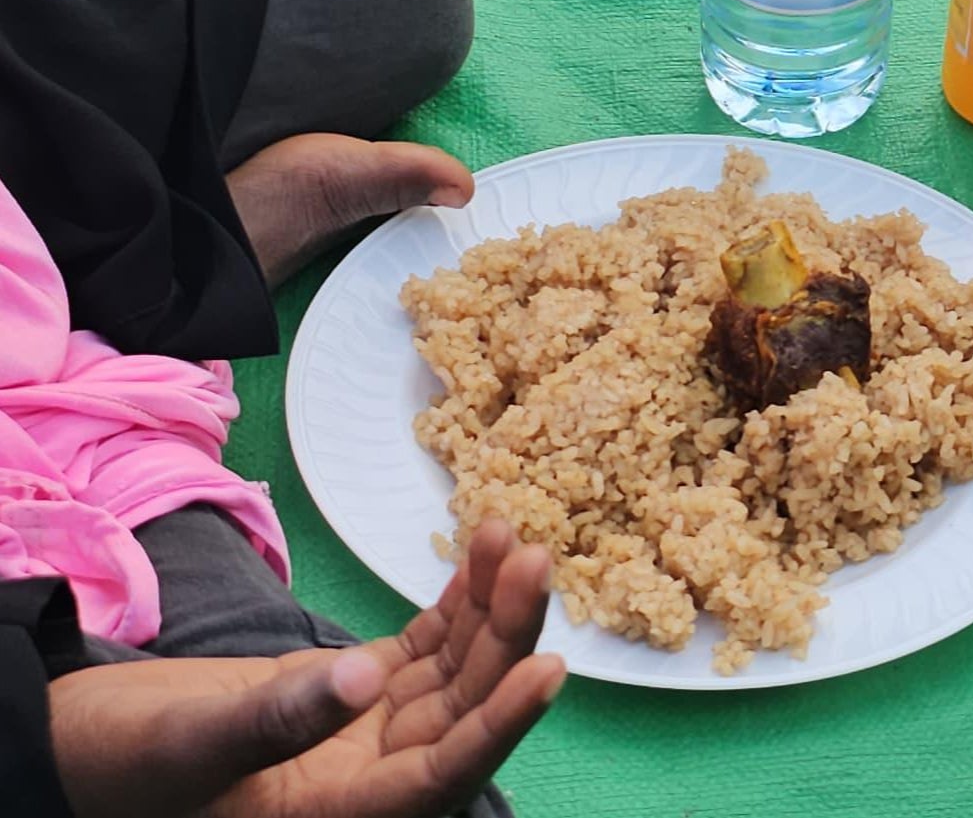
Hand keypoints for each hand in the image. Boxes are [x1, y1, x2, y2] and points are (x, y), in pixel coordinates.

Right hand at [49, 523, 562, 817]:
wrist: (78, 750)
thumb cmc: (119, 766)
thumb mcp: (191, 748)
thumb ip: (277, 721)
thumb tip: (362, 680)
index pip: (440, 776)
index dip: (501, 726)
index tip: (549, 667)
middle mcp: (367, 781)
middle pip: (460, 710)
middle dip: (504, 637)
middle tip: (535, 560)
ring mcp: (362, 734)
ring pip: (448, 672)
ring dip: (484, 606)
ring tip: (511, 536)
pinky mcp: (349, 694)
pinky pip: (419, 649)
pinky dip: (451, 604)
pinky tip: (478, 557)